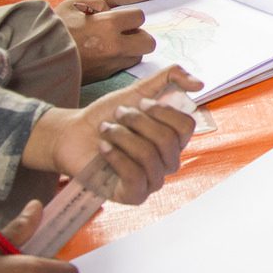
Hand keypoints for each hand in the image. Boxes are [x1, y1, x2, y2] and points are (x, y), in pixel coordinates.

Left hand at [20, 66, 201, 204]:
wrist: (73, 135)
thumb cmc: (106, 117)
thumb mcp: (138, 90)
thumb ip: (170, 77)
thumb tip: (200, 83)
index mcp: (174, 139)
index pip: (187, 126)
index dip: (162, 111)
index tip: (139, 104)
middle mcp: (168, 162)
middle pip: (167, 140)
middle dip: (137, 122)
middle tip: (117, 116)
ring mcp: (153, 180)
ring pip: (149, 155)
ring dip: (122, 136)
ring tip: (105, 131)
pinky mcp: (135, 195)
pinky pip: (135, 175)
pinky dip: (115, 156)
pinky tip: (103, 147)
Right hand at [53, 0, 154, 81]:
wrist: (36, 56)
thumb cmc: (53, 28)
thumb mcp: (72, 5)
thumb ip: (96, 3)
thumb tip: (108, 10)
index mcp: (108, 25)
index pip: (140, 18)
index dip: (131, 17)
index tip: (121, 19)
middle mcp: (114, 46)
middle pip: (148, 42)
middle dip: (140, 36)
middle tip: (126, 34)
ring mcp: (110, 64)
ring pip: (137, 57)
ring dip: (131, 50)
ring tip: (113, 45)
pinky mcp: (103, 76)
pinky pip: (121, 67)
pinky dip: (118, 61)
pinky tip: (103, 55)